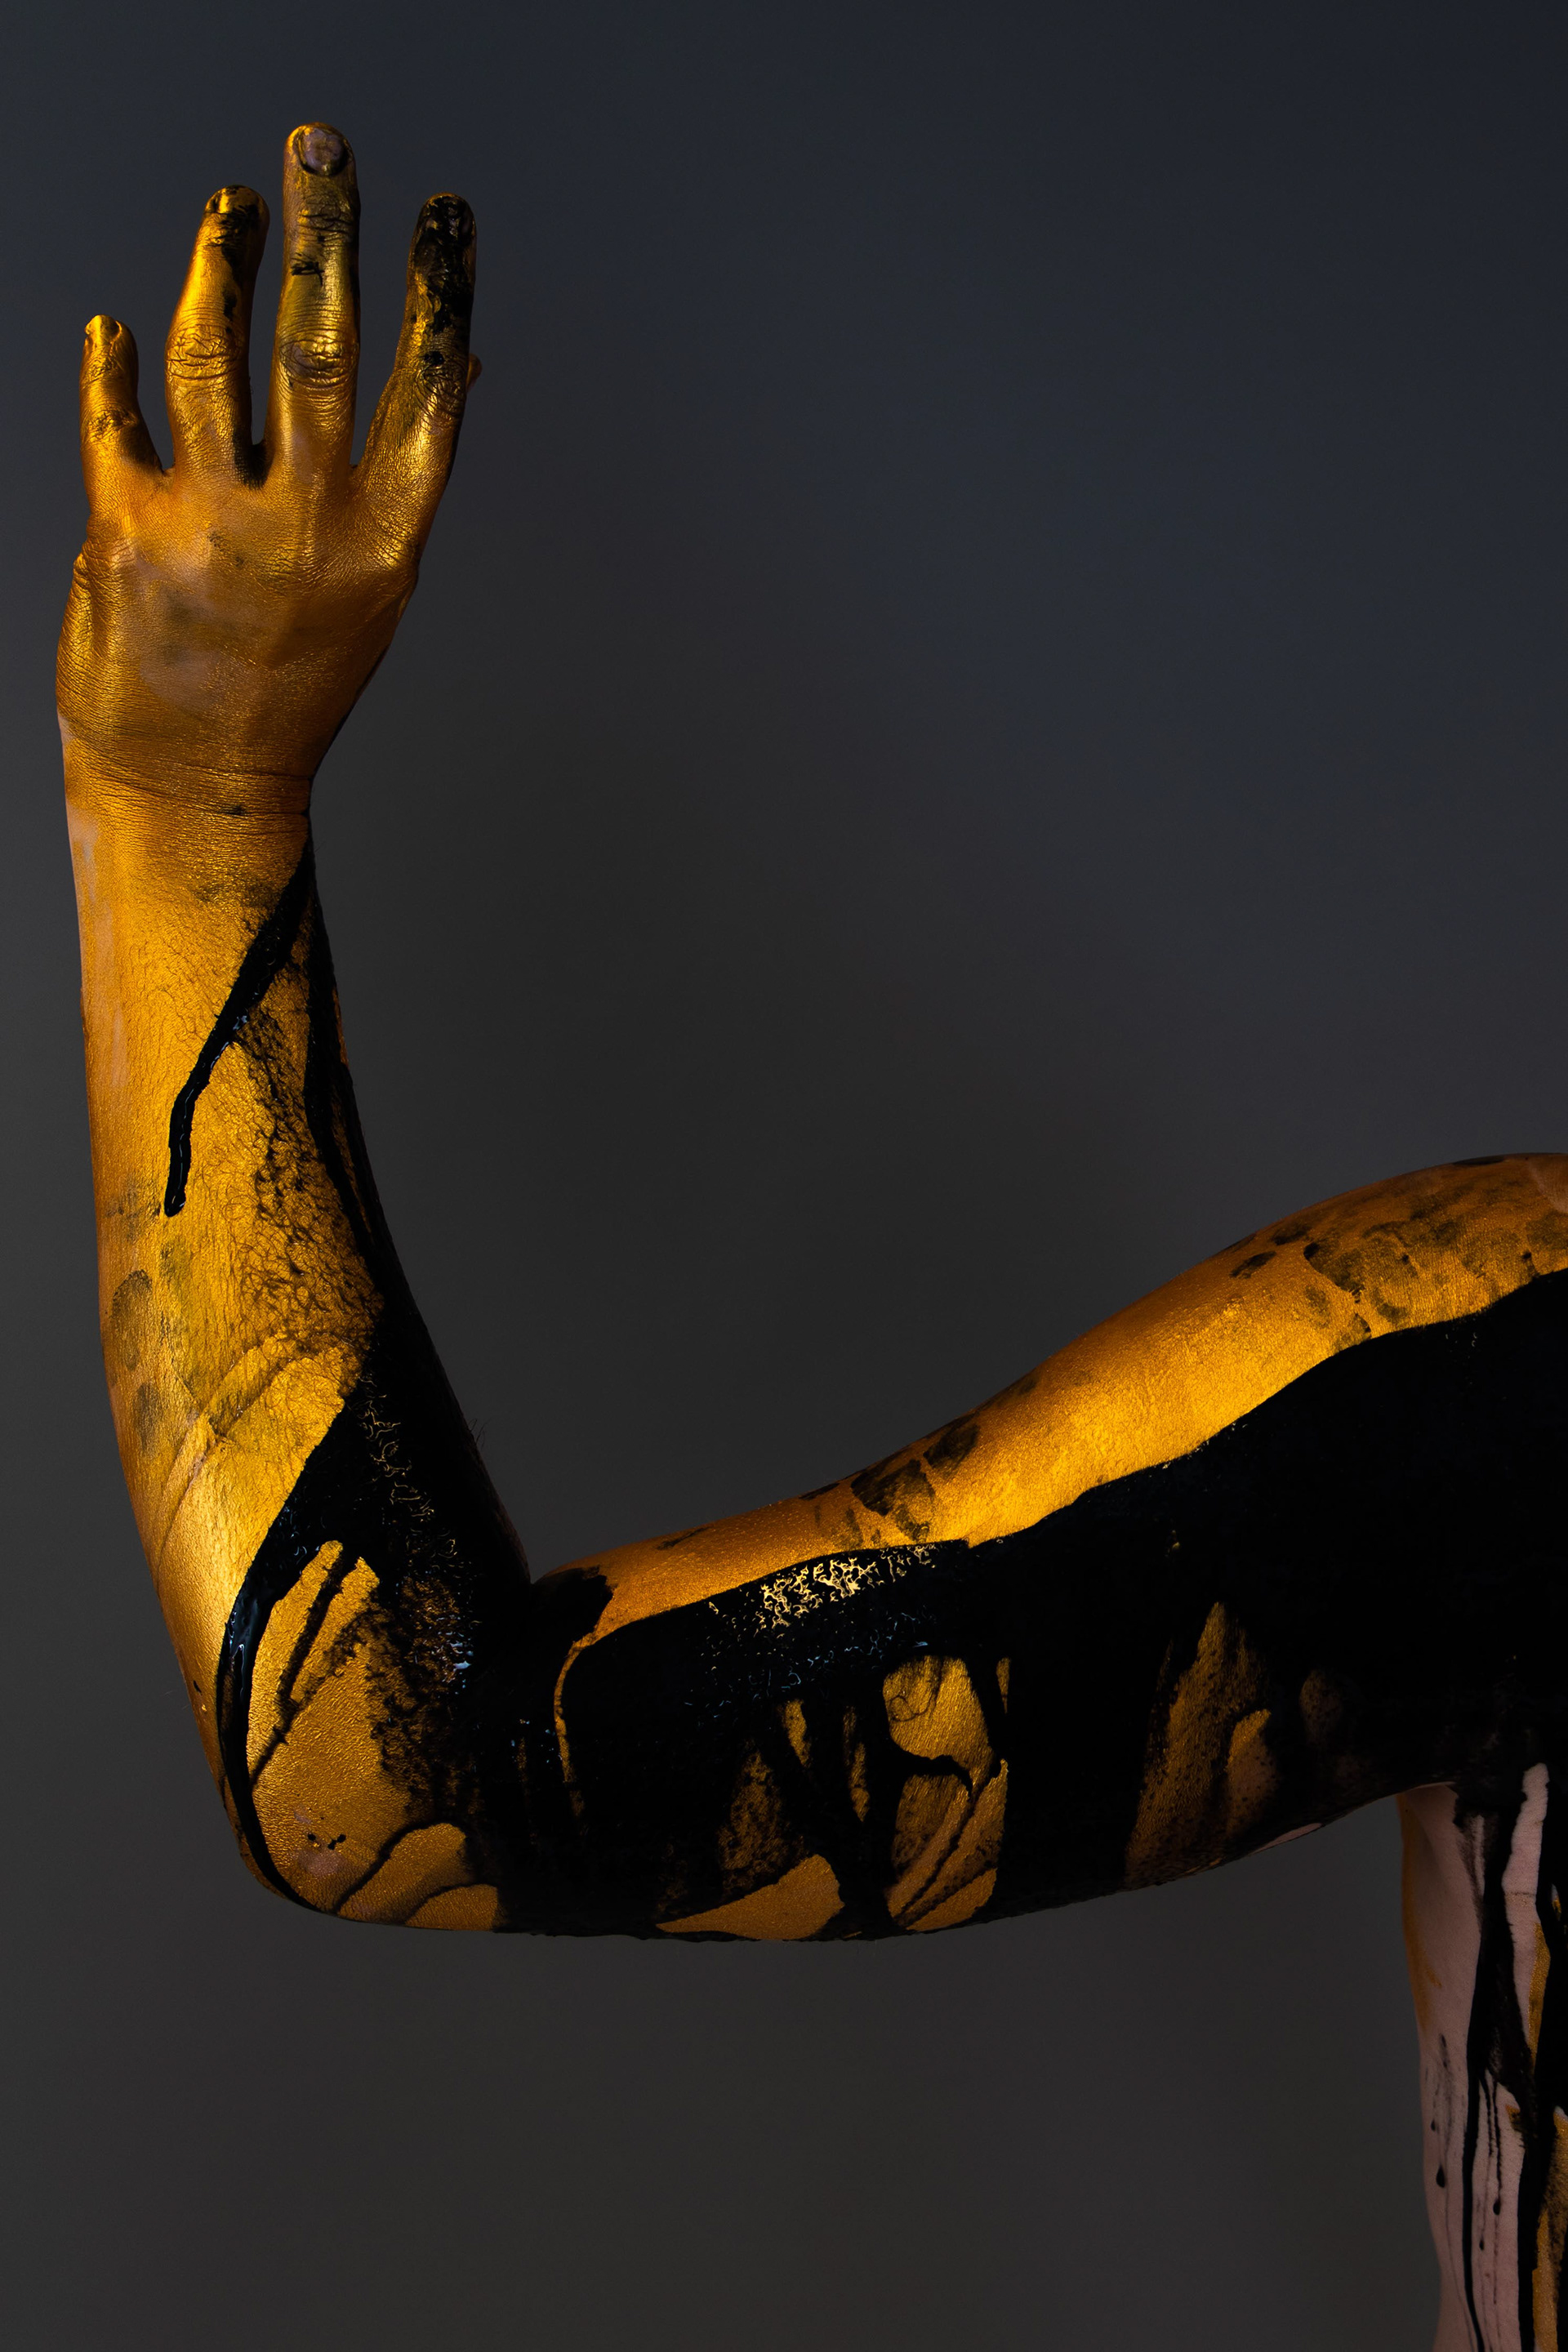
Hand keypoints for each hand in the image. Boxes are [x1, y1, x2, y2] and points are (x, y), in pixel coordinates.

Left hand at [57, 123, 476, 809]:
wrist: (196, 786)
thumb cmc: (287, 685)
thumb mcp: (371, 591)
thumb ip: (400, 477)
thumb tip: (465, 366)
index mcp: (384, 545)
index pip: (427, 391)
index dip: (437, 292)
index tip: (441, 212)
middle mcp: (307, 530)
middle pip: (320, 347)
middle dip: (324, 231)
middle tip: (319, 145)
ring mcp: (214, 530)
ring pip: (213, 358)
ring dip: (220, 264)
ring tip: (229, 209)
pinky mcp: (127, 533)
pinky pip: (116, 416)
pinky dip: (113, 363)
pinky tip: (115, 331)